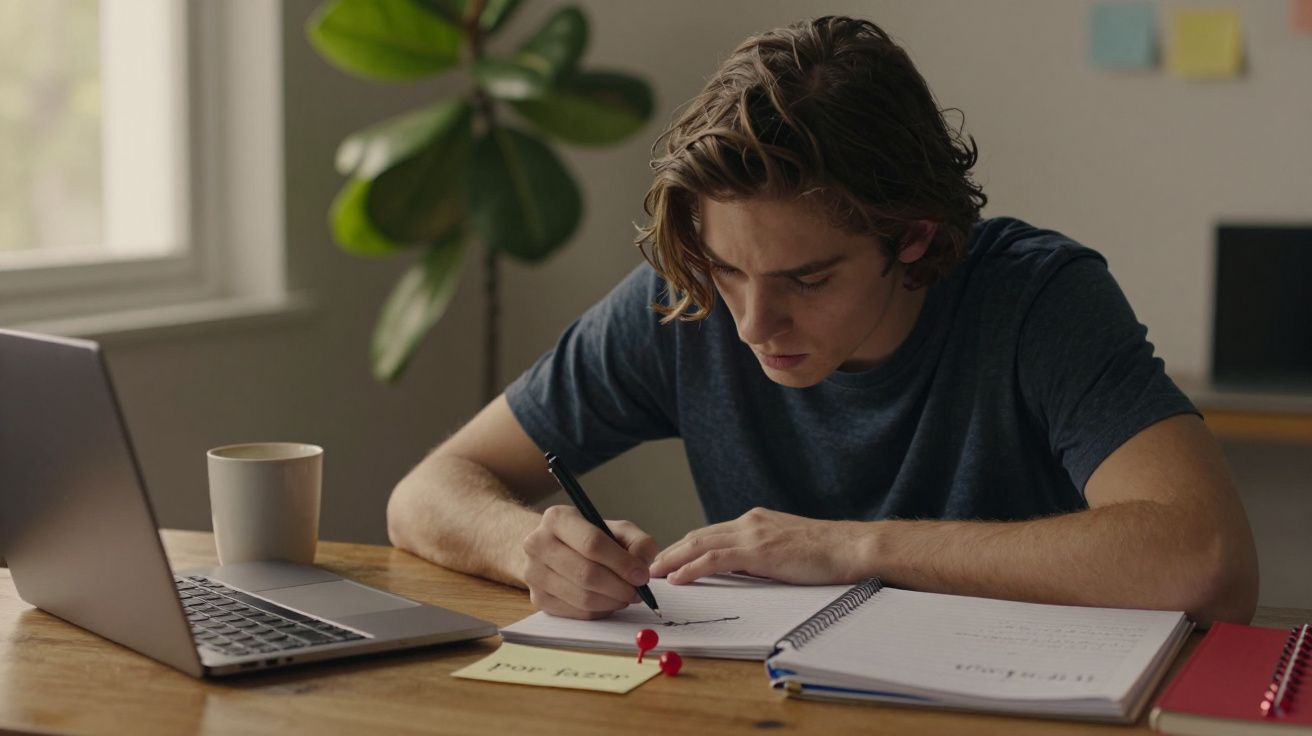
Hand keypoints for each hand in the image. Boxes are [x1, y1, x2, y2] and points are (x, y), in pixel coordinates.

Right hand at [521, 505, 660, 618]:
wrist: (549, 548)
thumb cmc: (587, 538)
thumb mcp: (615, 529)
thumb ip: (637, 542)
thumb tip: (643, 565)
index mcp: (557, 518)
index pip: (592, 543)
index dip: (622, 563)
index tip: (642, 575)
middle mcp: (537, 544)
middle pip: (586, 574)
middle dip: (619, 586)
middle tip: (638, 591)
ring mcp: (533, 574)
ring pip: (583, 597)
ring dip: (612, 601)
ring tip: (626, 595)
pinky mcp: (538, 599)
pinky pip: (577, 612)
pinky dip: (600, 610)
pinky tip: (608, 601)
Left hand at [649, 507, 870, 585]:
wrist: (851, 547)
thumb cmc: (827, 553)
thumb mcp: (786, 549)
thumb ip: (762, 554)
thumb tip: (742, 569)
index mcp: (756, 521)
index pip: (711, 533)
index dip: (686, 546)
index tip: (669, 558)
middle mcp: (750, 522)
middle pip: (699, 536)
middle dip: (671, 551)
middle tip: (650, 566)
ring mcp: (753, 534)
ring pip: (700, 545)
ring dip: (673, 559)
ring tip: (653, 573)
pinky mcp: (758, 551)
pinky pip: (715, 560)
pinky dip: (692, 568)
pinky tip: (677, 578)